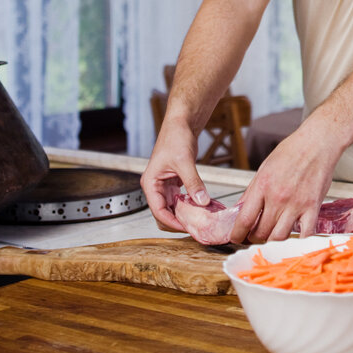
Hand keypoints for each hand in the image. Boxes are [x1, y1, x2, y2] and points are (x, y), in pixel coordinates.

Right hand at [140, 115, 207, 231]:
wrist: (182, 124)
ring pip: (172, 209)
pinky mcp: (174, 183)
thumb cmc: (176, 137)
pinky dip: (189, 205)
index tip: (187, 227)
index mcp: (150, 183)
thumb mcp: (184, 161)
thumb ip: (193, 183)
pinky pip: (180, 200)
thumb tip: (202, 201)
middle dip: (177, 221)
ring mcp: (164, 186)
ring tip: (199, 219)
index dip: (172, 222)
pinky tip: (200, 207)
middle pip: (163, 213)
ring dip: (184, 214)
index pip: (158, 211)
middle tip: (195, 226)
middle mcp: (155, 186)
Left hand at [229, 119, 343, 242]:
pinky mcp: (313, 207)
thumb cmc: (291, 151)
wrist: (317, 143)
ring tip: (270, 237)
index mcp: (263, 185)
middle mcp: (278, 197)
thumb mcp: (264, 168)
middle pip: (261, 232)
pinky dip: (298, 241)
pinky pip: (305, 234)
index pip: (244, 219)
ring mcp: (296, 204)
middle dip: (254, 238)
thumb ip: (252, 191)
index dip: (237, 234)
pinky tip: (293, 237)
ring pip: (279, 237)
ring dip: (272, 241)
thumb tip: (240, 209)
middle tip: (253, 237)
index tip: (235, 238)